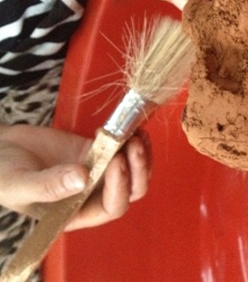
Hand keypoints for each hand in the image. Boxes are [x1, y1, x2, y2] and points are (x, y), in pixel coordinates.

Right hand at [0, 125, 151, 230]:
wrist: (0, 149)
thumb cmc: (3, 175)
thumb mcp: (18, 184)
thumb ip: (48, 186)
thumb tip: (81, 179)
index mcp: (76, 213)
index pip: (112, 208)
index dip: (120, 187)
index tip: (116, 161)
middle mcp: (92, 196)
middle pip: (131, 190)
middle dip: (138, 169)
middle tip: (134, 144)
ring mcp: (98, 173)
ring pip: (133, 170)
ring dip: (140, 153)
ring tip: (135, 133)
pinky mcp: (99, 153)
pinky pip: (123, 149)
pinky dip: (131, 139)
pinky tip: (128, 127)